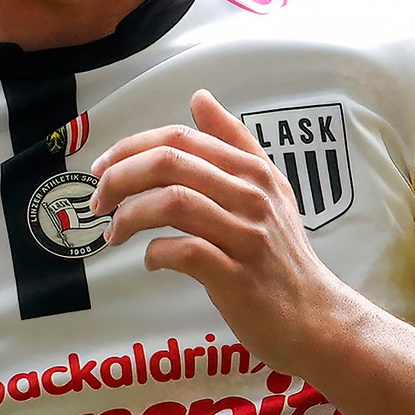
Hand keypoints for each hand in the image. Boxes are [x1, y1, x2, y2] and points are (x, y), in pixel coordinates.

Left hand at [89, 89, 348, 375]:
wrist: (315, 317)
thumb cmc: (282, 254)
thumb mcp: (268, 187)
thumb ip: (233, 141)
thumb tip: (200, 97)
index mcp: (253, 171)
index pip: (181, 138)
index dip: (131, 147)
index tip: (104, 166)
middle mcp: (251, 196)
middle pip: (170, 163)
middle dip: (120, 177)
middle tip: (99, 199)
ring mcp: (245, 236)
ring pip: (172, 202)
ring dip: (129, 215)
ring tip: (115, 232)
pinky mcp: (237, 276)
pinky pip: (183, 251)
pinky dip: (155, 253)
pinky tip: (151, 260)